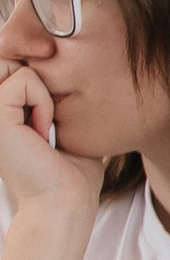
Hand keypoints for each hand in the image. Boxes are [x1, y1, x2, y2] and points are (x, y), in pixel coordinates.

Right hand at [0, 65, 103, 223]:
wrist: (65, 203)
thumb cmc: (70, 171)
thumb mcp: (62, 124)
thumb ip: (54, 95)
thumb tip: (61, 62)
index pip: (11, 62)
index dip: (37, 74)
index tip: (51, 110)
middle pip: (9, 56)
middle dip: (38, 78)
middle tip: (49, 118)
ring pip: (14, 62)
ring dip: (42, 92)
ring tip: (45, 125)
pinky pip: (24, 81)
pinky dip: (44, 102)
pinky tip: (44, 131)